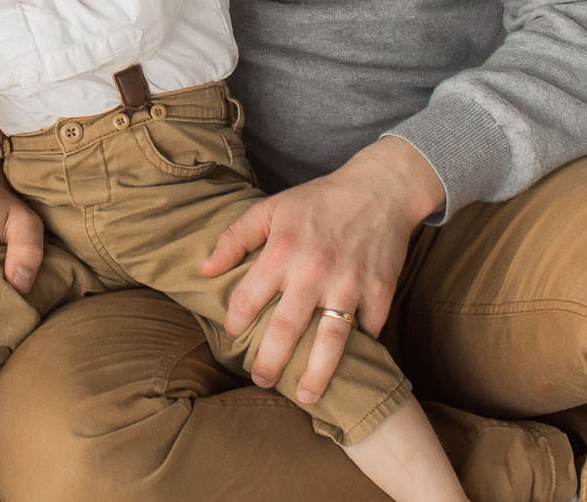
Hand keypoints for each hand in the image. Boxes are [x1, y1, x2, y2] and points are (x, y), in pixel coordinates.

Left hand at [199, 138, 443, 402]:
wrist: (380, 189)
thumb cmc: (319, 200)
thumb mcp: (271, 208)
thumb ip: (235, 238)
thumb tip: (205, 269)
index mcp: (282, 250)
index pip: (248, 298)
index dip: (236, 322)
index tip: (233, 335)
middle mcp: (313, 271)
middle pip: (286, 329)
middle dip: (270, 361)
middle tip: (260, 379)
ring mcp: (350, 284)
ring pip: (331, 341)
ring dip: (317, 374)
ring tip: (305, 396)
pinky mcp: (380, 291)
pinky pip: (369, 331)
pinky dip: (362, 352)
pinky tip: (351, 369)